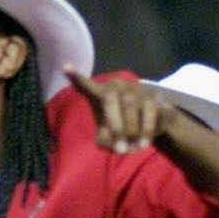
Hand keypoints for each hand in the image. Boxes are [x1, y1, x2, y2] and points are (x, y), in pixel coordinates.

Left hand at [66, 67, 187, 154]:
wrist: (152, 121)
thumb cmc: (121, 126)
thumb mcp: (108, 135)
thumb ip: (105, 140)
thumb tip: (116, 145)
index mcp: (100, 93)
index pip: (86, 86)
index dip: (77, 77)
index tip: (66, 67)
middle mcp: (116, 86)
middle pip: (110, 101)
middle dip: (115, 127)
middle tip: (120, 149)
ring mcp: (135, 88)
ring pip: (130, 106)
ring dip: (131, 131)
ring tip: (132, 149)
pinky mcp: (153, 95)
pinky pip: (149, 112)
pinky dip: (146, 130)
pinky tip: (145, 143)